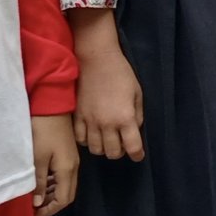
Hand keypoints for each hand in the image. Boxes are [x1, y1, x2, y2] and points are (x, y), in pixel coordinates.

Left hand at [32, 113, 79, 215]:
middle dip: (52, 204)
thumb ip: (38, 182)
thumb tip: (37, 203)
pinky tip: (41, 182)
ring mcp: (72, 159)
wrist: (52, 106)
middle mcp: (74, 167)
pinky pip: (63, 175)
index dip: (50, 210)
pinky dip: (53, 183)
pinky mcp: (68, 153)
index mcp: (67, 170)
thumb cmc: (42, 132)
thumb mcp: (37, 159)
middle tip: (34, 207)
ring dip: (52, 193)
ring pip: (65, 185)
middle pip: (67, 194)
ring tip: (35, 196)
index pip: (64, 199)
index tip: (34, 214)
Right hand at [73, 44, 145, 161]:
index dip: (137, 155)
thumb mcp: (137, 93)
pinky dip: (87, 141)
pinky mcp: (77, 118)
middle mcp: (107, 124)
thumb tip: (134, 130)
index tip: (138, 155)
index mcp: (125, 118)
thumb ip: (137, 115)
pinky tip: (92, 134)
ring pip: (95, 150)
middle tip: (122, 144)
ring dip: (104, 148)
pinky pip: (80, 140)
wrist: (96, 60)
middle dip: (120, 152)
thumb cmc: (121, 74)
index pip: (133, 147)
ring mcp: (90, 122)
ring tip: (107, 139)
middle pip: (113, 153)